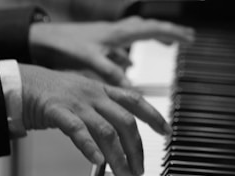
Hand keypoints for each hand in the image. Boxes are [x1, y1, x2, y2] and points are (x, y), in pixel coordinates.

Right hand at [19, 64, 171, 175]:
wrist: (24, 82)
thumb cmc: (56, 93)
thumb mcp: (86, 95)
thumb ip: (104, 109)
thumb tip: (119, 133)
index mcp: (103, 90)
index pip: (136, 101)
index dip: (154, 116)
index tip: (167, 132)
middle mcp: (94, 95)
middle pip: (125, 121)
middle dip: (137, 148)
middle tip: (140, 169)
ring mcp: (77, 102)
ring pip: (105, 130)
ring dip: (118, 156)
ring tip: (124, 175)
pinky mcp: (57, 111)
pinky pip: (77, 130)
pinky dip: (89, 147)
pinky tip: (97, 162)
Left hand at [29, 16, 193, 85]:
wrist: (44, 37)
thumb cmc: (65, 45)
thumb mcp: (90, 60)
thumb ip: (111, 73)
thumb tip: (131, 88)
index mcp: (118, 34)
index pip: (152, 30)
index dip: (173, 34)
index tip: (190, 38)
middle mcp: (117, 31)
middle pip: (150, 27)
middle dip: (170, 32)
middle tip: (188, 37)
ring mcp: (111, 36)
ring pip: (139, 33)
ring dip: (154, 38)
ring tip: (168, 45)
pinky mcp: (103, 42)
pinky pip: (125, 44)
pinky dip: (132, 52)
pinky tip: (130, 62)